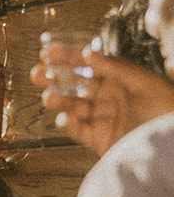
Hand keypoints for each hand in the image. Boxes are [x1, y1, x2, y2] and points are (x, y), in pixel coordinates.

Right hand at [31, 50, 173, 156]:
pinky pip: (79, 130)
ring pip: (74, 107)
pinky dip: (69, 124)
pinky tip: (64, 118)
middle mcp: (110, 98)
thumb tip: (87, 53)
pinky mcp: (100, 139)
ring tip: (48, 97)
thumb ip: (115, 68)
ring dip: (59, 101)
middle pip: (76, 86)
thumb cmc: (168, 110)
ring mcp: (104, 119)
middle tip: (37, 74)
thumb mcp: (144, 82)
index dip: (68, 58)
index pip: (89, 65)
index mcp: (120, 81)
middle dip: (55, 79)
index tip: (47, 52)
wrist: (173, 144)